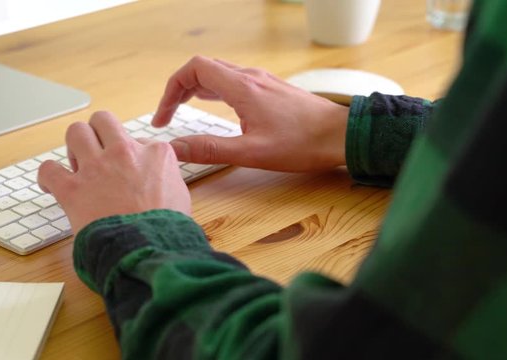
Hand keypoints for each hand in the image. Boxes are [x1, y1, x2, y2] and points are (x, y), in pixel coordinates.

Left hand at [38, 111, 190, 233]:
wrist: (149, 251)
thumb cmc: (167, 230)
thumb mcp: (181, 196)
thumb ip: (168, 178)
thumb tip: (160, 178)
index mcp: (155, 154)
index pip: (138, 139)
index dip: (131, 155)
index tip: (128, 170)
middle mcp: (124, 153)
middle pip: (103, 120)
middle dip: (97, 133)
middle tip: (97, 153)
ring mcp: (97, 168)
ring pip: (76, 132)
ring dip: (74, 146)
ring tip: (77, 164)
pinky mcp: (73, 189)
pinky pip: (48, 169)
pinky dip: (47, 176)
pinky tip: (51, 185)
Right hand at [152, 56, 349, 171]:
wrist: (342, 136)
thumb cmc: (303, 144)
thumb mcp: (251, 152)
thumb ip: (210, 149)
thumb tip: (175, 149)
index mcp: (242, 87)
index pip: (194, 70)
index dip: (171, 91)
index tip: (164, 118)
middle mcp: (250, 77)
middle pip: (202, 69)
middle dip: (179, 90)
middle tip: (169, 116)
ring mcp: (262, 81)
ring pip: (218, 74)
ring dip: (196, 89)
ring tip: (184, 111)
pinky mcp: (271, 89)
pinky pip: (234, 81)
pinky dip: (215, 91)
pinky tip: (217, 108)